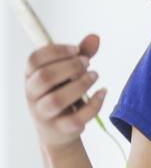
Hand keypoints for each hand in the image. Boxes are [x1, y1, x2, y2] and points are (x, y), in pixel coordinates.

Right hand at [24, 33, 104, 151]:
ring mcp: (44, 113)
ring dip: (80, 85)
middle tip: (87, 63)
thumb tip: (95, 37)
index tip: (76, 49)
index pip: (34, 60)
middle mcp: (33, 95)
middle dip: (70, 66)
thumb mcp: (70, 73)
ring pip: (56, 99)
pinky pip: (75, 119)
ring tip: (94, 76)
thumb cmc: (63, 94)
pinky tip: (102, 93)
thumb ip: (81, 54)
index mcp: (31, 76)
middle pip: (44, 77)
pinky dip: (93, 105)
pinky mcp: (59, 128)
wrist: (59, 130)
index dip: (56, 51)